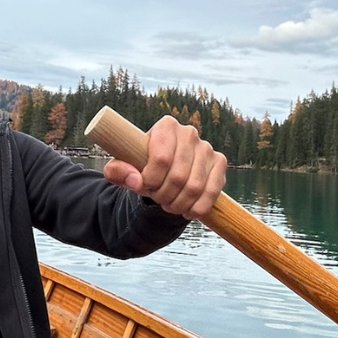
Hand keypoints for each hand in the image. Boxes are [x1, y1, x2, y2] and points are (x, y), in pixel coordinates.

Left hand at [102, 116, 227, 219]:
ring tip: (168, 204)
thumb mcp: (122, 167)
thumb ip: (118, 171)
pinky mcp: (219, 163)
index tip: (144, 187)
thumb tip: (135, 181)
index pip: (161, 159)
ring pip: (194, 187)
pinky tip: (186, 210)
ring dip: (178, 203)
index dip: (151, 180)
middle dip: (164, 195)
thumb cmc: (142, 166)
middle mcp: (189, 133)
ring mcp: (207, 148)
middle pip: (178, 176)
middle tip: (157, 199)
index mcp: (166, 126)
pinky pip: (211, 193)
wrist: (165, 170)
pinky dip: (197, 208)